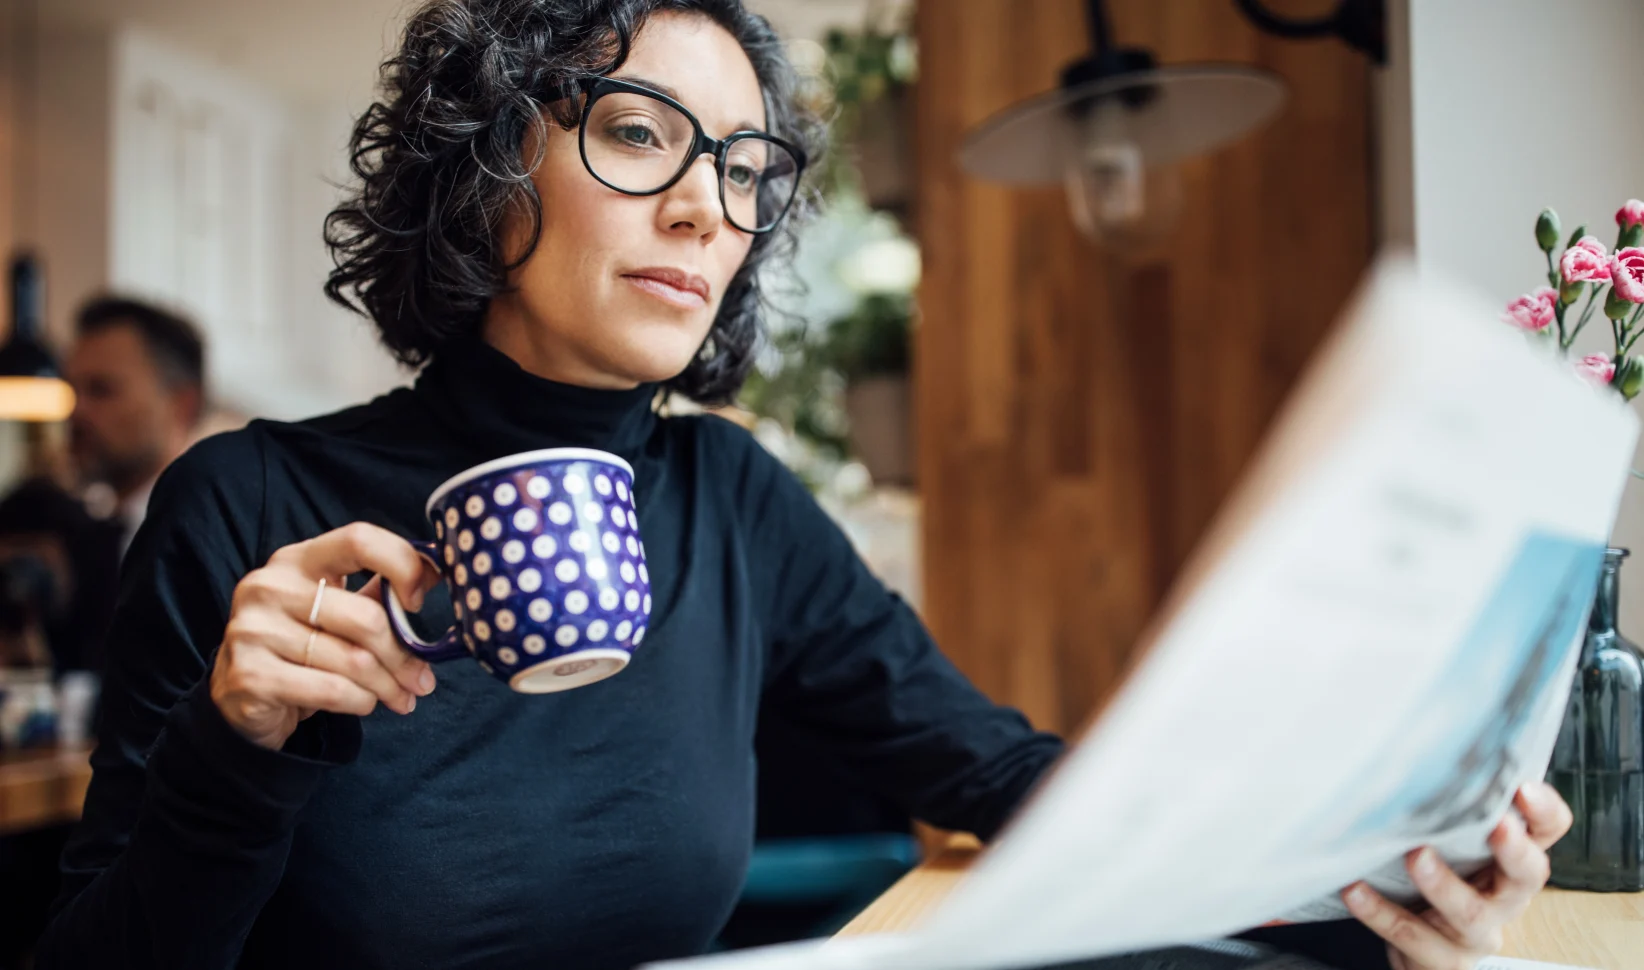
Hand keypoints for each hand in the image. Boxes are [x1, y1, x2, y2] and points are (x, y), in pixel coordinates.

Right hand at [210, 523, 441, 749]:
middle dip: (403, 656)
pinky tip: (363, 703)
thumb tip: (439, 568)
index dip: (402, 566)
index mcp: (296, 559)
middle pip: (366, 617)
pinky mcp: (251, 675)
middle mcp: (269, 586)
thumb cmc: (300, 649)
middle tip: (422, 680)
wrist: (242, 702)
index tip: (418, 600)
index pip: (359, 540)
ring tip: (400, 697)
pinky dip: (360, 702)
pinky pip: (332, 690)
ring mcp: (254, 630)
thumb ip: (381, 589)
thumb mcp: (337, 611)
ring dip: (387, 686)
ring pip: (354, 661)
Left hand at [1342, 782, 1572, 969]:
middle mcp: (1504, 896)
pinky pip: (1413, 937)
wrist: (1420, 948)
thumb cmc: (1436, 877)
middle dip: (1516, 851)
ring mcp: (1476, 933)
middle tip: (1497, 825)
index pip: (1547, 831)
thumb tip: (1412, 744)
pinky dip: (1380, 912)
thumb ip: (1446, 807)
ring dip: (1444, 884)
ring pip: (1472, 914)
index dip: (1545, 812)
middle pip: (1528, 875)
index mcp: (1511, 859)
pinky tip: (1354, 889)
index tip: (1522, 787)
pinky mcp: (1442, 960)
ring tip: (1414, 855)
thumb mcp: (1449, 842)